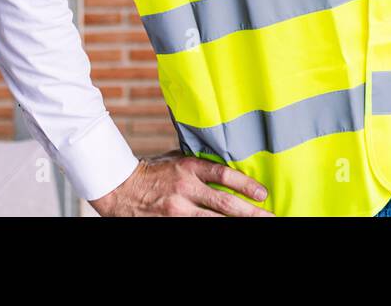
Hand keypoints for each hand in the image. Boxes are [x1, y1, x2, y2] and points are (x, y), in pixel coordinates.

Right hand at [89, 150, 276, 215]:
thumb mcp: (178, 159)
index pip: (224, 175)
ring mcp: (176, 209)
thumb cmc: (154, 171)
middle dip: (250, 212)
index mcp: (189, 167)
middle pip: (224, 203)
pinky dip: (213, 230)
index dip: (247, 185)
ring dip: (236, 224)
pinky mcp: (168, 223)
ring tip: (256, 225)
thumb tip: (229, 164)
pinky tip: (229, 231)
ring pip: (213, 221)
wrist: (120, 188)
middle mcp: (185, 188)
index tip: (263, 194)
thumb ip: (201, 164)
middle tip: (270, 216)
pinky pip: (196, 228)